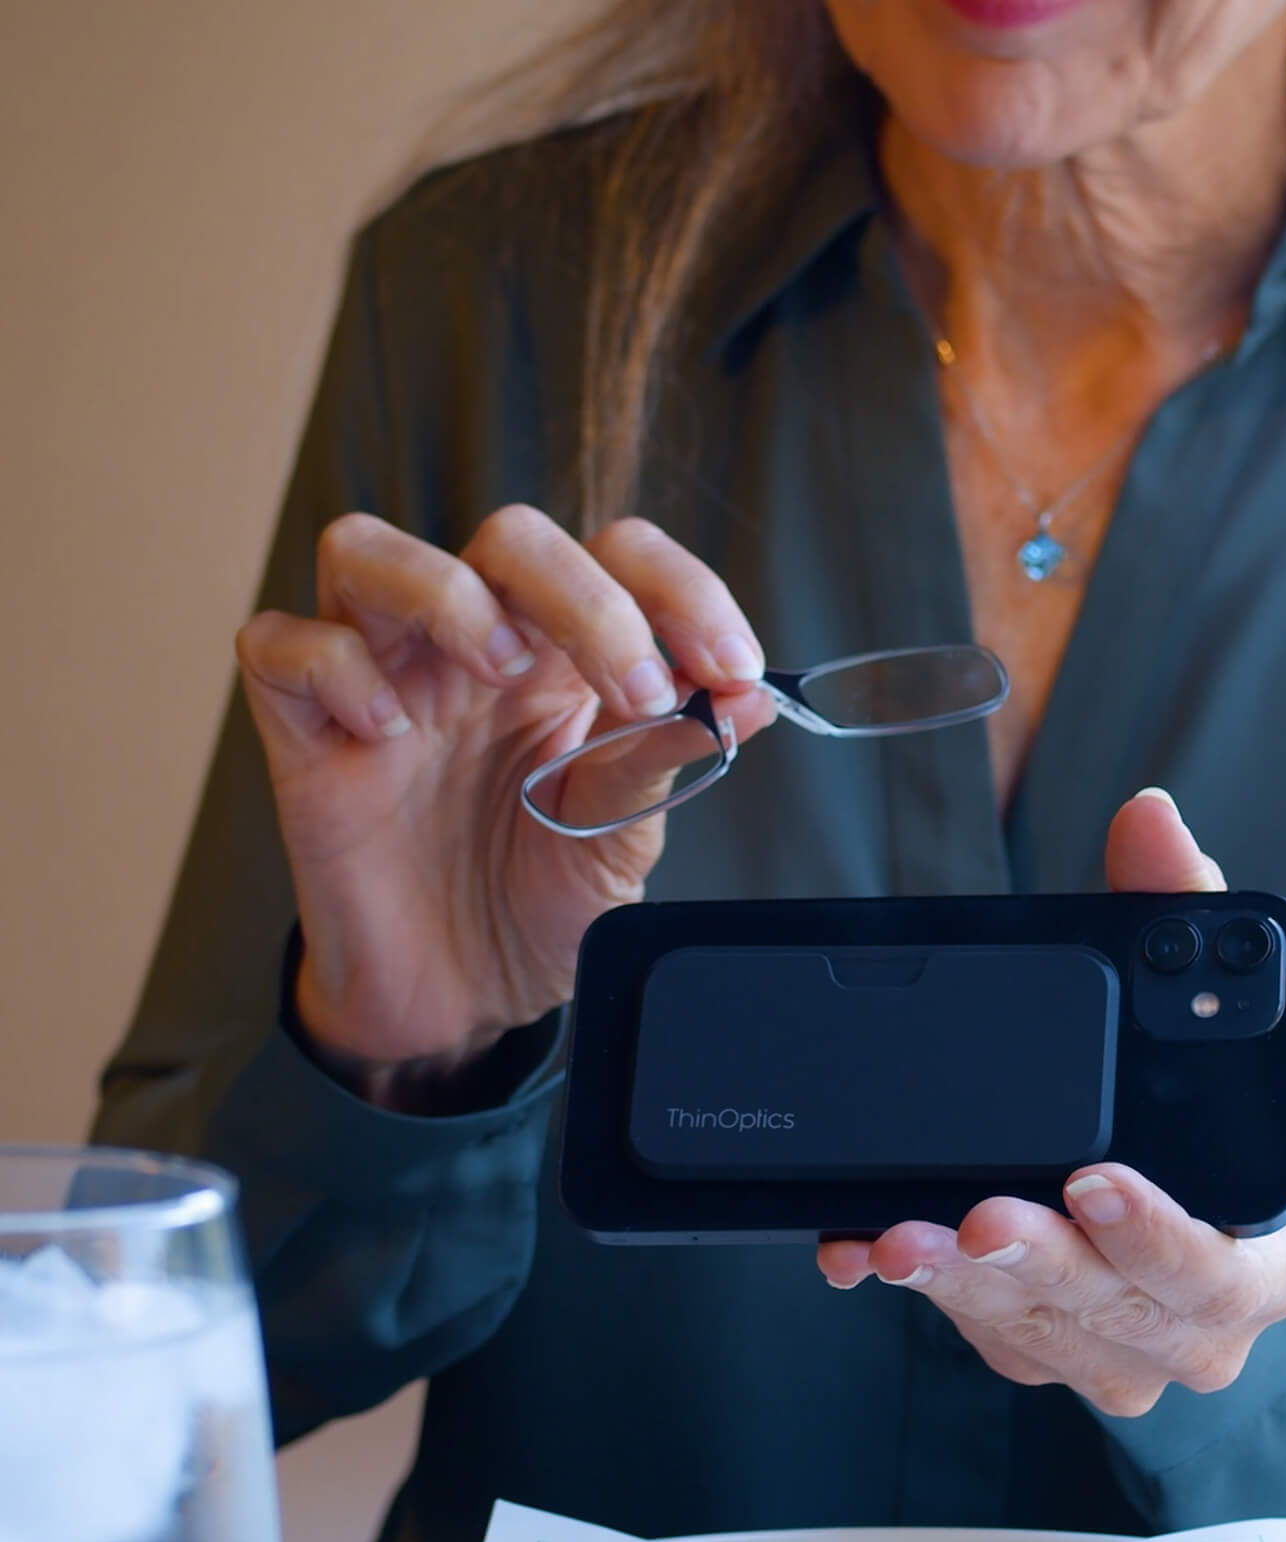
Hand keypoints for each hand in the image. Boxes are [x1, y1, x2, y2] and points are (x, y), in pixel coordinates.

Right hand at [235, 508, 777, 1068]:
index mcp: (565, 655)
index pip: (618, 554)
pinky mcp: (303, 732)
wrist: (461, 1004)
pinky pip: (280, 644)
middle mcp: (474, 647)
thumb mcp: (620, 836)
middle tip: (637, 690)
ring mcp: (384, 678)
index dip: (680, 590)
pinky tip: (387, 736)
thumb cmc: (537, 904)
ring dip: (447, 595)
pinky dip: (334, 670)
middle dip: (586, 597)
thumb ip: (666, 754)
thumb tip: (748, 698)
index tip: (730, 667)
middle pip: (510, 537)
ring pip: (368, 550)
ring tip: (498, 673)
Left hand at [815, 789, 1285, 1414]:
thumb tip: (1151, 817)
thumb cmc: (1209, 1117)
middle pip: (1108, 1307)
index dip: (1152, 1232)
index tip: (1091, 1179)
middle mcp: (1191, 1332)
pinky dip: (921, 1291)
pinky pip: (977, 1330)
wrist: (1206, 1226)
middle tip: (972, 1214)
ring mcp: (1109, 1355)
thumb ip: (1180, 912)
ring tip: (895, 1234)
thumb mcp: (1202, 1002)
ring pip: (1033, 1328)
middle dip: (1033, 1259)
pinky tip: (865, 1247)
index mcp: (1259, 1265)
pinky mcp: (1038, 1352)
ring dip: (959, 1283)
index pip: (1213, 1264)